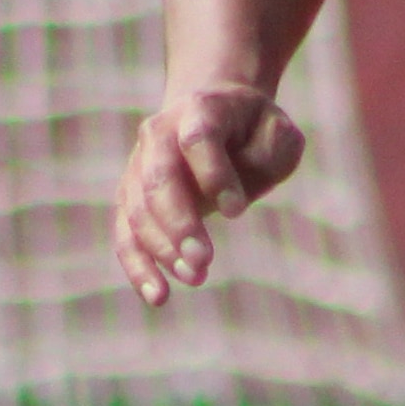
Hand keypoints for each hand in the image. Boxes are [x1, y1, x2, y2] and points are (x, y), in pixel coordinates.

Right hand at [116, 83, 309, 307]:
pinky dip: (138, 267)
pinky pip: (126, 234)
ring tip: (196, 276)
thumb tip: (229, 203)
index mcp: (200, 108)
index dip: (214, 175)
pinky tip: (158, 297)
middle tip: (203, 260)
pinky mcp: (131, 198)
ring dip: (163, 248)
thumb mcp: (278, 133)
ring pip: (138, 209)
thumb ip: (267, 155)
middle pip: (159, 178)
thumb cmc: (253, 131)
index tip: (236, 211)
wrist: (213, 116)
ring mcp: (139, 165)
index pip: (198, 140)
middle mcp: (159, 133)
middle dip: (179, 223)